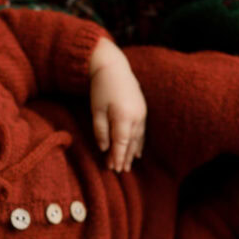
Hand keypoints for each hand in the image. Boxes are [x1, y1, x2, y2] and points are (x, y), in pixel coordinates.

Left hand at [89, 39, 146, 172]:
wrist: (113, 66)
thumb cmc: (101, 87)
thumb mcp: (96, 110)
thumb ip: (100, 130)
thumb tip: (104, 148)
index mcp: (123, 117)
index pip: (121, 143)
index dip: (117, 157)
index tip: (112, 168)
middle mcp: (136, 117)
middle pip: (130, 143)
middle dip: (124, 157)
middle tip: (120, 171)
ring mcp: (141, 113)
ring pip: (138, 138)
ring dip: (132, 152)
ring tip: (128, 165)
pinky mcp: (142, 109)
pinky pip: (142, 131)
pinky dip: (139, 142)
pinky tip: (137, 151)